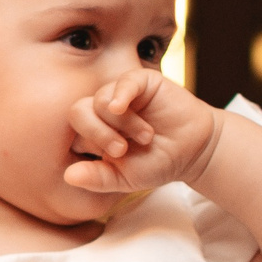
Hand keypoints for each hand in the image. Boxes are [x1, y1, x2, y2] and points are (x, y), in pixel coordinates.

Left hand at [64, 70, 221, 196]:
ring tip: (146, 137)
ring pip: (100, 100)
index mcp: (92, 134)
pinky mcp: (140, 82)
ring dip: (123, 123)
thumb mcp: (124, 178)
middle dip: (97, 134)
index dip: (87, 149)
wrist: (193, 151)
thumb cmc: (156, 164)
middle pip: (78, 113)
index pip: (72, 134)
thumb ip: (97, 178)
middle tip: (121, 150)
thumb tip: (68, 177)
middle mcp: (102, 112)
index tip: (111, 162)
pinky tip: (122, 108)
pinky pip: (123, 82)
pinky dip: (121, 94)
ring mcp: (120, 94)